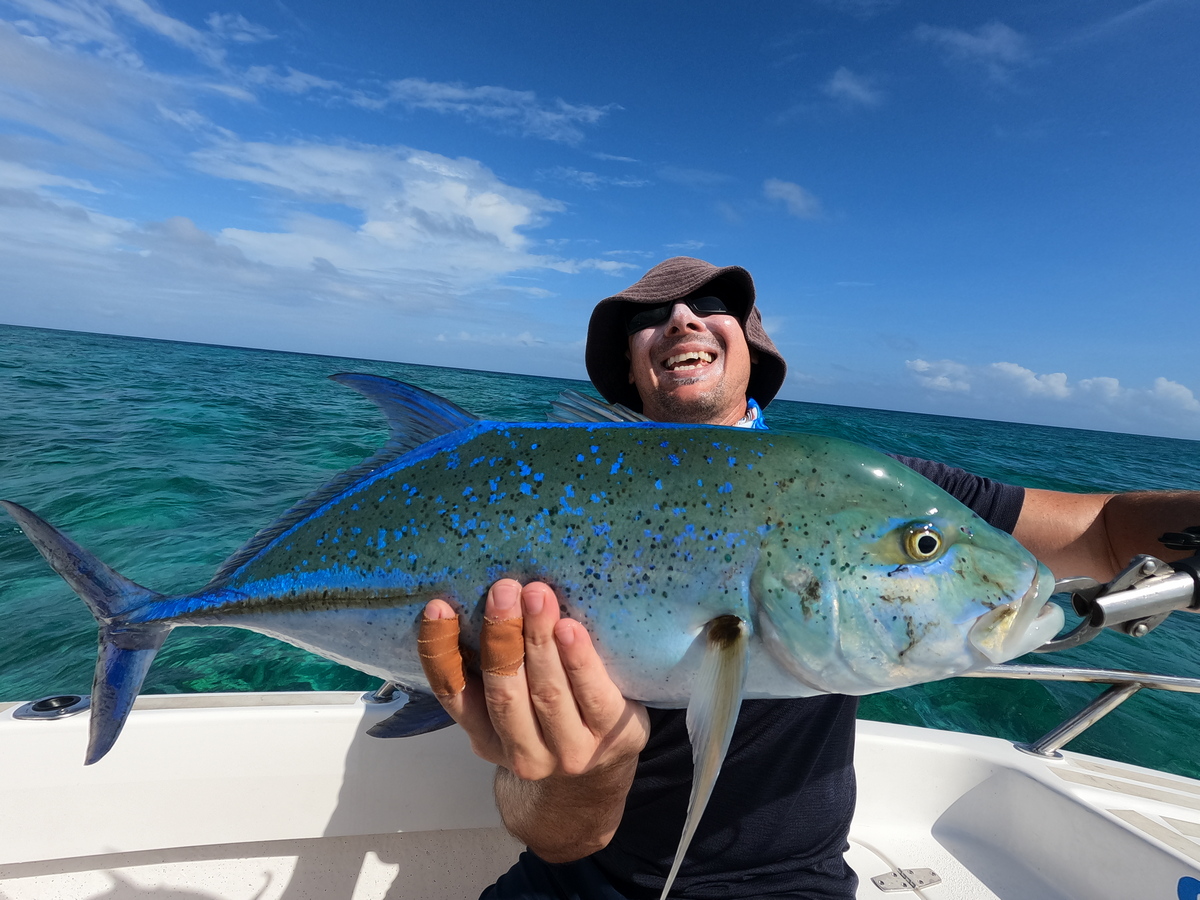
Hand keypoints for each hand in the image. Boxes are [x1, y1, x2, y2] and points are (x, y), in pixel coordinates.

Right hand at [420, 579, 649, 780]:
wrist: (610, 756)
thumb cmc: (553, 711)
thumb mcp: (515, 700)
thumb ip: (493, 665)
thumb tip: (476, 594)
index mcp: (486, 737)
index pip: (454, 695)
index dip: (441, 651)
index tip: (438, 607)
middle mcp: (523, 752)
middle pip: (504, 692)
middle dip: (501, 637)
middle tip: (503, 590)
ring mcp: (568, 750)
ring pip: (547, 691)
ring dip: (539, 639)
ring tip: (537, 596)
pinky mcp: (612, 735)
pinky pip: (592, 694)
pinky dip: (578, 660)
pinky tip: (570, 629)